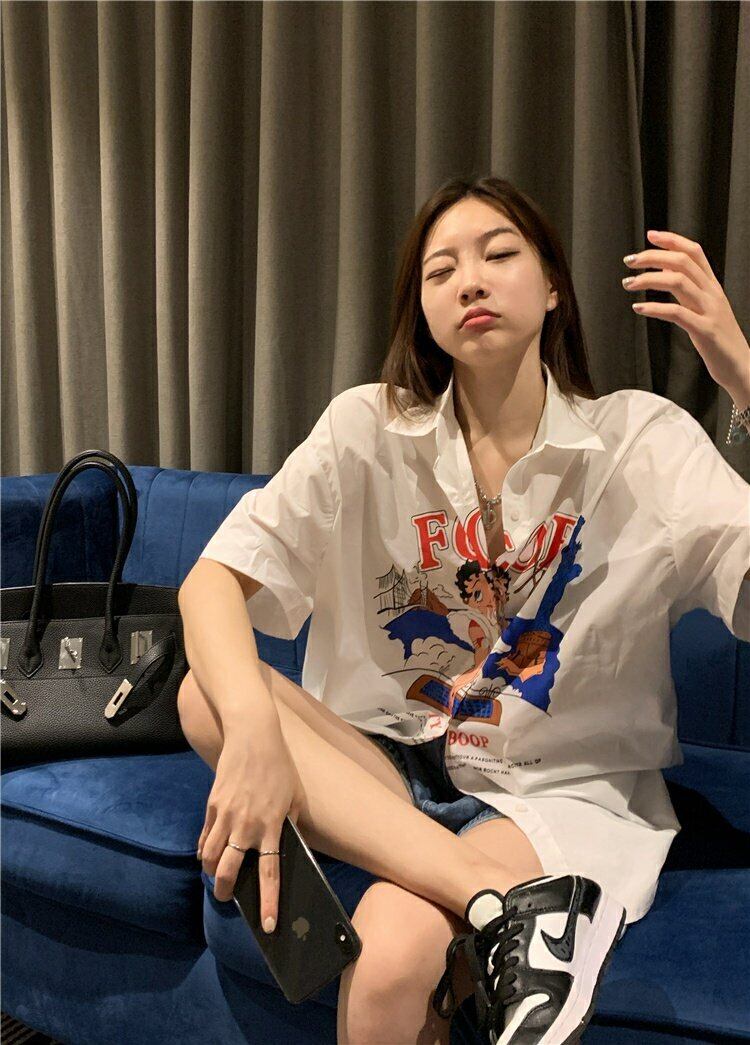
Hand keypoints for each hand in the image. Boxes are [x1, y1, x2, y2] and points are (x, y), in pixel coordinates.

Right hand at [197, 725, 304, 932]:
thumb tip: (284, 846)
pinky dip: (204, 850)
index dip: (268, 902)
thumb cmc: (279, 766)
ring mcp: (226, 815)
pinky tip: (207, 854)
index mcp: (271, 825)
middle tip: (226, 898)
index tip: (268, 924)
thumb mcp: (293, 796)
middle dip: (224, 891)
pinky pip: (205, 837)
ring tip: (215, 877)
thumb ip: (288, 823)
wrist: (253, 736)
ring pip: (209, 857)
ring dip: (210, 872)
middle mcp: (246, 825)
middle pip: (227, 870)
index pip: (269, 872)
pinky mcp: (212, 805)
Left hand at [623, 229, 749, 391]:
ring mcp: (710, 311)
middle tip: (629, 261)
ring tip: (628, 283)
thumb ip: (688, 289)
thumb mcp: (704, 309)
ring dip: (648, 279)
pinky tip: (638, 309)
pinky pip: (677, 313)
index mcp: (712, 286)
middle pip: (682, 262)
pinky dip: (654, 309)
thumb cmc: (718, 340)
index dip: (673, 240)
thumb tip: (665, 270)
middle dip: (653, 257)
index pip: (695, 252)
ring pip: (678, 282)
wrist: (741, 366)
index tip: (650, 235)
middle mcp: (712, 294)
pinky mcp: (704, 330)